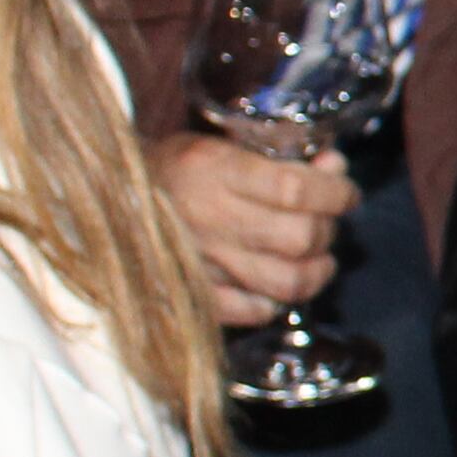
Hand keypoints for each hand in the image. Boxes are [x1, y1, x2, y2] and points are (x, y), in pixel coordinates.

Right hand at [150, 128, 354, 325]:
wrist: (108, 198)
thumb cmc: (177, 168)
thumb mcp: (225, 144)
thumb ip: (282, 156)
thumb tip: (335, 167)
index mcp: (217, 171)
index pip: (295, 189)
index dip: (335, 193)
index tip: (347, 193)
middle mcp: (211, 219)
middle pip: (297, 237)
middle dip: (326, 231)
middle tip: (326, 225)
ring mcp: (201, 263)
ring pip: (284, 283)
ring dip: (315, 273)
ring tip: (319, 261)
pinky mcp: (193, 295)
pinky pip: (250, 313)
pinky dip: (271, 304)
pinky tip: (274, 290)